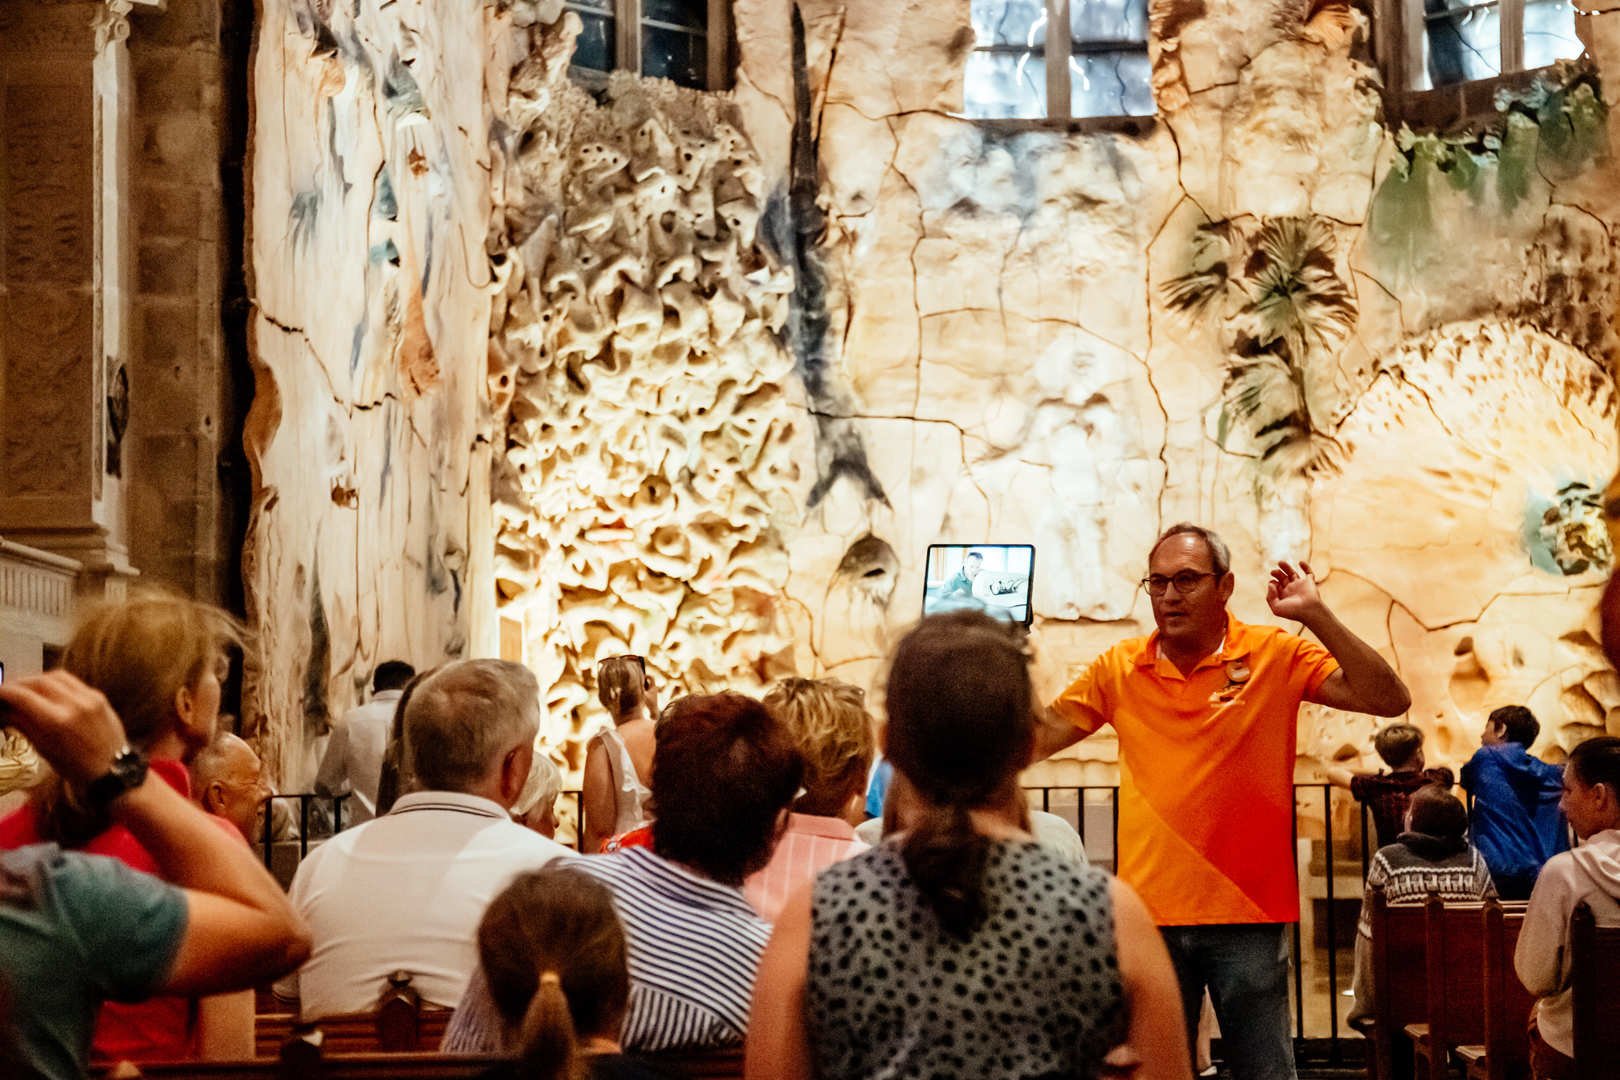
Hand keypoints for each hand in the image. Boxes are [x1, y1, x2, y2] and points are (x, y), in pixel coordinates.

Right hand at [0, 671, 128, 786]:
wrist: (112, 769)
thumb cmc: (73, 765)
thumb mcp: (42, 747)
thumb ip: (22, 724)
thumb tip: (3, 710)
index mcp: (57, 722)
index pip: (23, 697)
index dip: (5, 692)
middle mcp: (74, 705)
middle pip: (39, 682)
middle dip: (19, 684)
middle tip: (8, 691)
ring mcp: (89, 698)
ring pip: (56, 676)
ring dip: (37, 679)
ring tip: (25, 689)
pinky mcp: (99, 696)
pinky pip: (73, 682)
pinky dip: (56, 683)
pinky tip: (47, 691)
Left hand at [1266, 561, 1324, 622]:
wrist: (1309, 611)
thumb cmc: (1293, 611)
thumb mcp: (1276, 608)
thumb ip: (1270, 597)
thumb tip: (1270, 584)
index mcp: (1283, 596)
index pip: (1275, 586)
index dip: (1272, 583)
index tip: (1274, 585)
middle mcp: (1291, 590)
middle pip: (1282, 578)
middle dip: (1277, 573)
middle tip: (1273, 572)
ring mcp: (1300, 585)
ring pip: (1292, 573)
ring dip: (1286, 567)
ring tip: (1280, 562)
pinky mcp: (1309, 582)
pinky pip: (1309, 573)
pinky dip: (1306, 566)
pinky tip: (1300, 562)